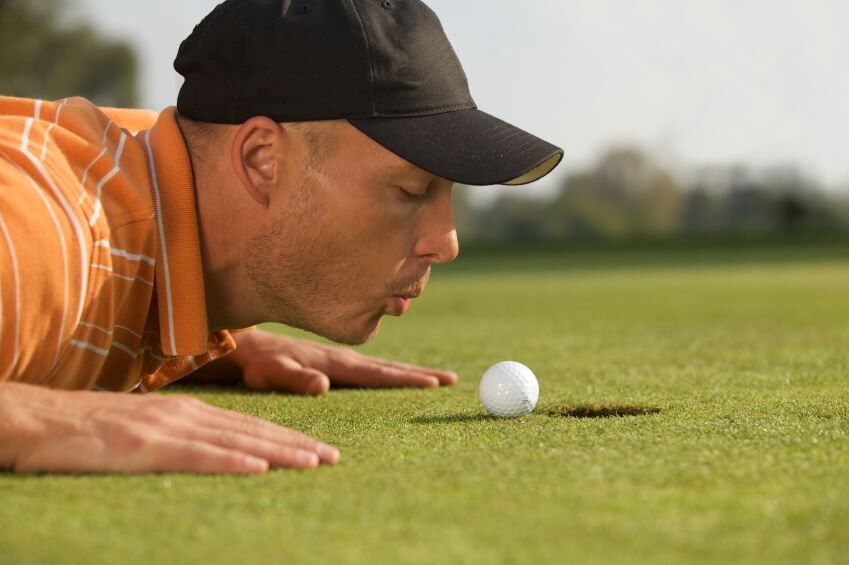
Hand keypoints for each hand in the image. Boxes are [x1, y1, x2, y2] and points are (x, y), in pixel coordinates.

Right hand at [0, 382, 338, 473]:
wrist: (39, 417)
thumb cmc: (89, 427)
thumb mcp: (146, 426)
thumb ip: (180, 435)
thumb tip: (210, 450)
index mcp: (188, 409)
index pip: (249, 425)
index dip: (286, 437)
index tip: (318, 450)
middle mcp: (187, 414)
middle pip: (253, 431)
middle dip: (296, 445)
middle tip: (333, 459)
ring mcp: (168, 428)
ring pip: (236, 441)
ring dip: (279, 452)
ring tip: (315, 462)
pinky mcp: (146, 445)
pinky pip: (197, 455)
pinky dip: (232, 460)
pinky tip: (259, 467)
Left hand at [229, 330, 458, 394]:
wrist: (242, 338)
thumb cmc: (253, 361)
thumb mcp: (270, 372)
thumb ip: (294, 379)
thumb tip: (323, 386)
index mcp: (334, 362)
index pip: (377, 374)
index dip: (407, 380)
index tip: (436, 384)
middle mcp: (341, 357)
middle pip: (388, 368)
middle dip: (420, 375)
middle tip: (452, 381)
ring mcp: (338, 355)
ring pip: (381, 365)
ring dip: (409, 372)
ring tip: (435, 378)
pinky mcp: (331, 358)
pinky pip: (369, 365)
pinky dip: (390, 370)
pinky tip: (395, 374)